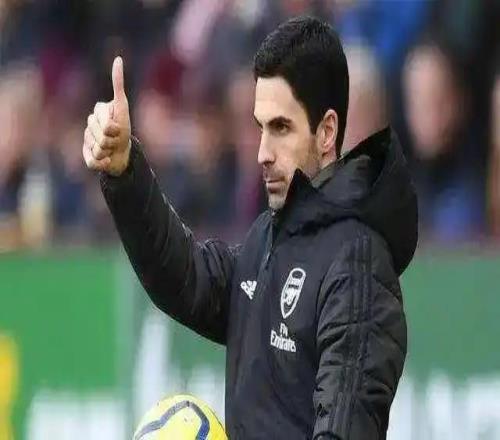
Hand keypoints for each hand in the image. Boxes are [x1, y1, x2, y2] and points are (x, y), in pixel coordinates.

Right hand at [83, 56, 130, 175]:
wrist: (124, 153)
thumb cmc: (124, 131)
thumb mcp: (122, 107)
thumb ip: (118, 84)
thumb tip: (118, 58)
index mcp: (97, 113)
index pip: (104, 122)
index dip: (115, 128)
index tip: (119, 128)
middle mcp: (89, 125)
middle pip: (101, 135)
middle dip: (113, 140)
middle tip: (117, 139)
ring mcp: (87, 140)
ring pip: (98, 148)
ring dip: (110, 151)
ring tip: (112, 148)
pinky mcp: (87, 156)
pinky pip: (93, 162)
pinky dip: (103, 163)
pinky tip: (107, 160)